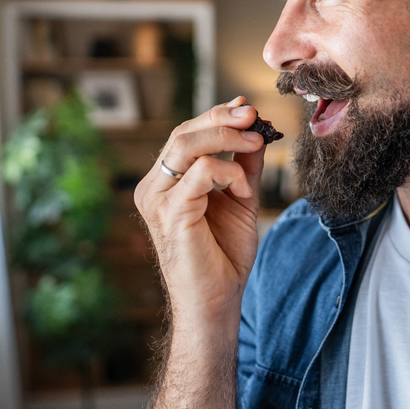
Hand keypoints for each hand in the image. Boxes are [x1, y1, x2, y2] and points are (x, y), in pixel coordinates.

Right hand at [135, 96, 266, 324]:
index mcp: (165, 183)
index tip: (247, 108)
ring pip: (185, 146)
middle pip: (182, 134)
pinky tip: (242, 190)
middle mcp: (153, 188)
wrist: (216, 300)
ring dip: (226, 138)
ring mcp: (156, 201)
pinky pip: (198, 173)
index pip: (185, 136)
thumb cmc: (224, 256)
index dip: (215, 116)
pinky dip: (227, 172)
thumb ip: (244, 165)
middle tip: (253, 116)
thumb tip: (256, 127)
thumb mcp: (240, 199)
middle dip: (221, 119)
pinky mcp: (169, 214)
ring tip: (255, 142)